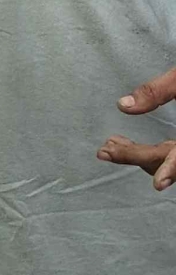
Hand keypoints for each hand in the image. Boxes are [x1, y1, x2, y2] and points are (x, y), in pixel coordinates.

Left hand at [99, 68, 175, 190]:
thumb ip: (158, 91)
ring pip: (173, 163)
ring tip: (112, 146)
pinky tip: (129, 147)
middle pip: (172, 161)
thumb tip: (123, 105)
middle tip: (105, 150)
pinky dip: (154, 155)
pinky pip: (173, 157)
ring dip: (141, 157)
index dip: (173, 168)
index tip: (159, 184)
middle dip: (137, 156)